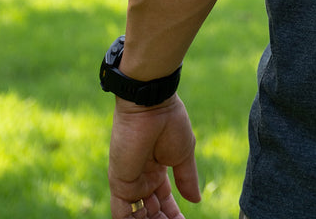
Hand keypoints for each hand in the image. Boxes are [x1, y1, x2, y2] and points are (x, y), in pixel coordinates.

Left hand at [108, 95, 201, 217]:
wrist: (151, 107)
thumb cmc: (170, 123)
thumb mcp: (184, 154)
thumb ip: (187, 178)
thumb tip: (196, 200)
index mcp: (157, 170)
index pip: (163, 200)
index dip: (173, 214)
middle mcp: (142, 179)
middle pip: (151, 211)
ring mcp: (130, 183)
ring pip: (139, 216)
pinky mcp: (119, 186)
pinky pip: (123, 215)